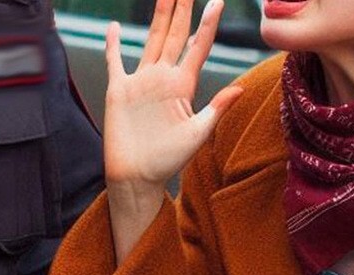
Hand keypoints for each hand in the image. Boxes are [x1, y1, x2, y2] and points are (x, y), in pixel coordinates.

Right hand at [103, 0, 243, 187]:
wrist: (137, 178)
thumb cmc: (168, 162)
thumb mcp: (197, 135)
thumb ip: (216, 109)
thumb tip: (240, 88)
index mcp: (183, 86)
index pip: (198, 47)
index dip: (208, 24)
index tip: (217, 1)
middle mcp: (163, 79)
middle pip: (174, 35)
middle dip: (182, 9)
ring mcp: (141, 82)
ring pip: (150, 40)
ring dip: (157, 17)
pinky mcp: (119, 90)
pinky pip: (115, 62)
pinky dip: (113, 45)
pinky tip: (114, 27)